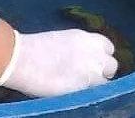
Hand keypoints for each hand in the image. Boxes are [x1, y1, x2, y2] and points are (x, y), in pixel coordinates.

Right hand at [0, 28, 118, 97]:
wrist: (23, 59)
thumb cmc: (33, 47)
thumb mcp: (60, 40)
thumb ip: (75, 48)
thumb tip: (78, 58)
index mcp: (88, 38)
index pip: (107, 47)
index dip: (100, 55)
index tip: (90, 60)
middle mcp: (96, 54)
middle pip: (111, 65)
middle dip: (102, 70)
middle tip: (88, 75)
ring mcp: (93, 73)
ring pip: (106, 82)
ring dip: (96, 84)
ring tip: (81, 86)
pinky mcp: (86, 90)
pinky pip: (95, 94)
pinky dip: (88, 94)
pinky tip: (75, 92)